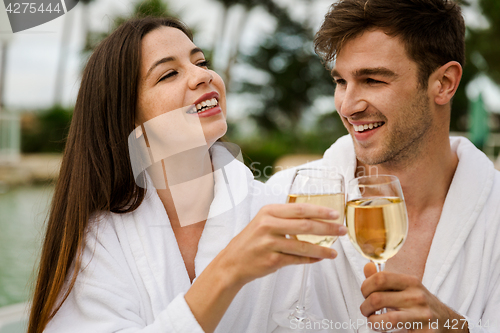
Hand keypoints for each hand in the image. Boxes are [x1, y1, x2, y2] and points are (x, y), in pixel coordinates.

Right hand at [186, 203, 345, 332]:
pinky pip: (296, 260)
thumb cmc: (251, 241)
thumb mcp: (263, 222)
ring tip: (334, 252)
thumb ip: (285, 218)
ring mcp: (269, 243)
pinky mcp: (271, 260)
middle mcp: (268, 225)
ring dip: (322, 249)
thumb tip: (314, 219)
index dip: (320, 211)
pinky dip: (310, 260)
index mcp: (268, 212)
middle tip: (341, 230)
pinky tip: (320, 259)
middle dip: (327, 228)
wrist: (232, 262)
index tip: (335, 214)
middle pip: (305, 225)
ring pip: (303, 246)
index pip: (299, 209)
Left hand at [360, 263, 468, 331]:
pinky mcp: (425, 332)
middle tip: (366, 311)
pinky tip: (385, 330)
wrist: (446, 321)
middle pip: (378, 298)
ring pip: (388, 319)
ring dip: (373, 322)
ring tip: (372, 321)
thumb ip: (384, 279)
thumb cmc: (419, 303)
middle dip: (365, 307)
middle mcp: (417, 296)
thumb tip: (367, 266)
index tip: (365, 294)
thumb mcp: (405, 287)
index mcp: (410, 282)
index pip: (380, 278)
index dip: (366, 286)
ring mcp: (422, 315)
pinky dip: (385, 331)